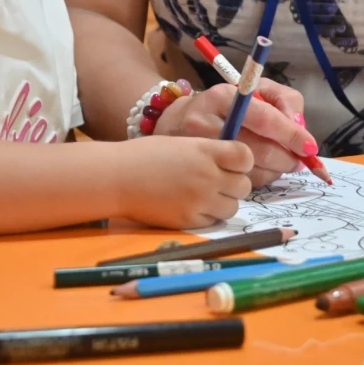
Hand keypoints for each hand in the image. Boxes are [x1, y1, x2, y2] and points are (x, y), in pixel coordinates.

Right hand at [114, 135, 253, 227]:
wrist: (118, 177)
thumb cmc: (146, 155)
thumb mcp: (182, 143)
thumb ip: (209, 151)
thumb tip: (234, 160)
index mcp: (205, 150)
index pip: (245, 157)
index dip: (242, 161)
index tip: (233, 162)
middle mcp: (208, 176)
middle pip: (244, 185)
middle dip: (234, 183)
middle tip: (218, 181)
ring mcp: (200, 201)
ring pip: (232, 207)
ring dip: (223, 201)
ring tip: (204, 196)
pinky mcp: (190, 221)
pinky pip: (214, 221)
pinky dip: (208, 216)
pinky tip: (192, 206)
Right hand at [154, 80, 315, 187]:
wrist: (171, 125)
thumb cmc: (220, 107)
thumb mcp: (249, 92)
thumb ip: (281, 102)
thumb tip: (300, 129)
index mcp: (220, 97)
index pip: (263, 118)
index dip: (291, 134)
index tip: (309, 147)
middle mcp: (203, 124)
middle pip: (258, 151)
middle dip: (285, 159)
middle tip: (296, 161)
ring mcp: (195, 154)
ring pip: (248, 175)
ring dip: (271, 173)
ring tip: (274, 164)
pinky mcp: (193, 178)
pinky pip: (233, 191)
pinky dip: (251, 183)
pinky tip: (250, 172)